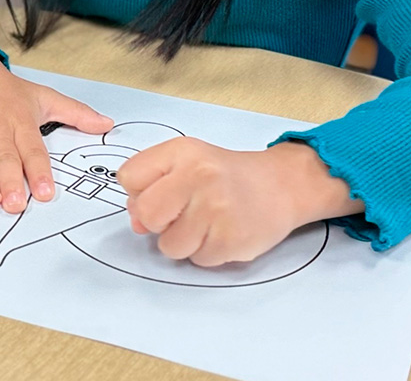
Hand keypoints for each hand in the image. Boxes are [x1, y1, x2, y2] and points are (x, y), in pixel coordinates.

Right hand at [0, 51, 112, 213]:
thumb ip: (75, 113)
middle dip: (10, 179)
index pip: (33, 148)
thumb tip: (107, 124)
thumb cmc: (5, 89)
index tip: (45, 192)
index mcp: (20, 118)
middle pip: (4, 154)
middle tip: (16, 203)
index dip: (38, 171)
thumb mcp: (43, 96)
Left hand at [116, 138, 362, 266]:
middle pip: (146, 214)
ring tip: (206, 222)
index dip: (139, 191)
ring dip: (183, 241)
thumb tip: (136, 222)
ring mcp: (216, 209)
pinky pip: (197, 260)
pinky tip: (222, 232)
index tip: (161, 191)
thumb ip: (153, 185)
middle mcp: (198, 176)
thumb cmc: (225, 174)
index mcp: (183, 152)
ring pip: (169, 245)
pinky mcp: (231, 240)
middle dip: (158, 221)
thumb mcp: (187, 162)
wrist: (281, 184)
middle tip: (181, 212)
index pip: (129, 177)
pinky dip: (206, 251)